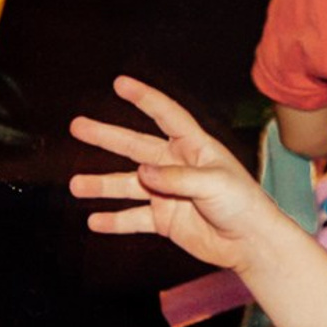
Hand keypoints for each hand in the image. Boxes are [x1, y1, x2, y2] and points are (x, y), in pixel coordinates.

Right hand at [70, 79, 275, 270]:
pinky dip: (114, 221)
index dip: (144, 98)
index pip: (166, 115)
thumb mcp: (213, 183)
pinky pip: (133, 218)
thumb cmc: (242, 204)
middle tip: (78, 126)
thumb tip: (142, 173)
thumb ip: (177, 178)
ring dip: (101, 185)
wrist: (250, 243)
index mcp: (194, 147)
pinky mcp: (164, 220)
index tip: (120, 83)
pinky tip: (95, 222)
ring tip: (76, 185)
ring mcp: (167, 193)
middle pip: (135, 146)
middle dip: (106, 137)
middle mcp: (176, 166)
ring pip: (127, 185)